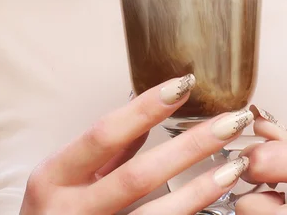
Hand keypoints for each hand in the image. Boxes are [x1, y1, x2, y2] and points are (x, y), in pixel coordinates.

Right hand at [20, 76, 252, 214]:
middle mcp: (69, 210)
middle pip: (138, 175)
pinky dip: (191, 212)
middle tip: (231, 121)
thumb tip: (144, 104)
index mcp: (54, 176)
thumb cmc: (51, 211)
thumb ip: (105, 147)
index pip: (104, 134)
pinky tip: (216, 195)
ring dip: (201, 188)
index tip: (184, 84)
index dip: (146, 108)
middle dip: (190, 147)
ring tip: (236, 164)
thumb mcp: (64, 175)